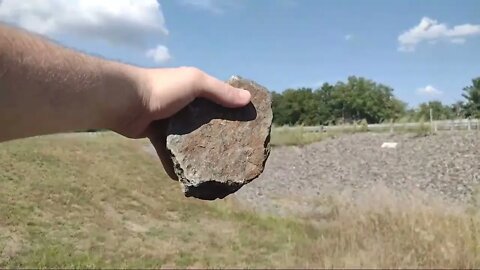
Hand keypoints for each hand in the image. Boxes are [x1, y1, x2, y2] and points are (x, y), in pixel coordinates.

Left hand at [115, 66, 251, 178]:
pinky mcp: (158, 136)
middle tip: (234, 154)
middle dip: (218, 137)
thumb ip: (220, 90)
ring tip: (213, 168)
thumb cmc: (163, 87)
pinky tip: (186, 178)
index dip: (234, 112)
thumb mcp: (195, 82)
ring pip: (190, 140)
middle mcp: (185, 105)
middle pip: (207, 123)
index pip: (220, 100)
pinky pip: (170, 153)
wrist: (125, 101)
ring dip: (198, 152)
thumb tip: (248, 99)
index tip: (248, 128)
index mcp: (196, 90)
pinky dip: (176, 165)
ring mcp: (171, 122)